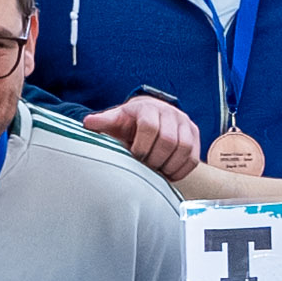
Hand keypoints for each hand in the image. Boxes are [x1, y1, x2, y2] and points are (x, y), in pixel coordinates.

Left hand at [84, 94, 201, 181]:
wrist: (150, 115)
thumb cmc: (130, 122)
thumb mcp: (115, 120)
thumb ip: (103, 122)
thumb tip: (87, 123)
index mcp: (148, 107)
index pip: (149, 126)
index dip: (141, 146)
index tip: (134, 156)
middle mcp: (171, 112)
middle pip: (168, 140)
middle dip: (155, 159)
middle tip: (146, 166)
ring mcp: (185, 123)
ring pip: (184, 149)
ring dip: (169, 166)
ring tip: (157, 170)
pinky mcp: (194, 135)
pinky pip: (193, 158)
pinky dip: (181, 170)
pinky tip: (168, 173)